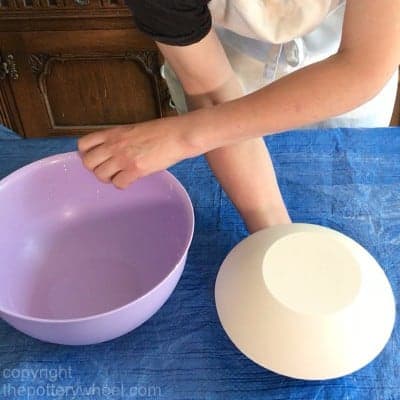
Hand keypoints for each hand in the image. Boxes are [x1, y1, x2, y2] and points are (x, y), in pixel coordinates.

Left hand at [78, 116, 199, 188]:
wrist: (178, 136)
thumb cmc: (161, 130)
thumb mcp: (134, 129)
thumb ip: (119, 139)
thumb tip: (113, 151)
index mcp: (113, 133)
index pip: (84, 144)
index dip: (86, 154)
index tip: (95, 158)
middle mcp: (114, 145)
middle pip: (89, 163)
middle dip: (95, 168)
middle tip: (107, 169)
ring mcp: (124, 158)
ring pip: (101, 175)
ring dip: (108, 178)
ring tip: (119, 175)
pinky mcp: (135, 170)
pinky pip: (118, 184)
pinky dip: (122, 184)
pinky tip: (129, 179)